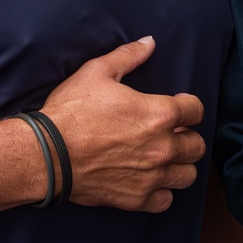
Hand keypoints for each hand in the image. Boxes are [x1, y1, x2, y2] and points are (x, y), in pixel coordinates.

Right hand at [39, 37, 205, 211]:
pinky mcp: (136, 199)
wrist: (45, 153)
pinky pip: (166, 201)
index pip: (196, 110)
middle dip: (186, 137)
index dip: (188, 106)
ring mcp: (151, 176)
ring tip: (163, 159)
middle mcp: (163, 147)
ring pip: (187, 175)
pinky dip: (161, 192)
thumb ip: (128, 56)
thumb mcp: (97, 72)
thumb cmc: (71, 112)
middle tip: (169, 134)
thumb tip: (150, 42)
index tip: (177, 108)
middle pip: (197, 146)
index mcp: (159, 114)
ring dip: (179, 165)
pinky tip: (149, 181)